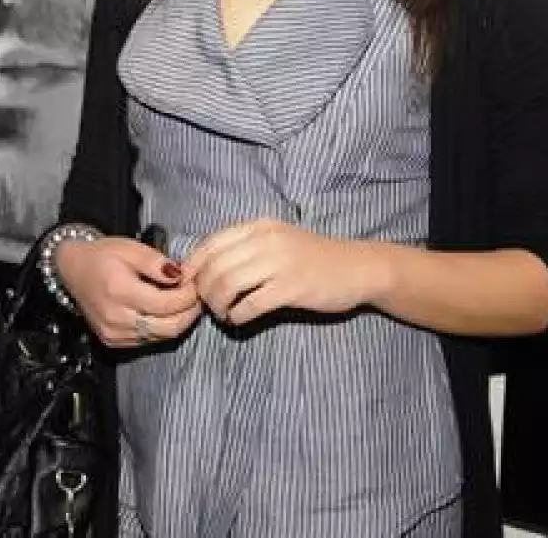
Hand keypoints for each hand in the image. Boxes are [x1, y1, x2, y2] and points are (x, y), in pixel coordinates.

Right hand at [54, 237, 202, 348]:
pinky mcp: (114, 341)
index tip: (195, 283)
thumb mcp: (129, 248)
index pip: (167, 304)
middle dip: (190, 312)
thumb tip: (181, 275)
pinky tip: (166, 312)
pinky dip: (163, 328)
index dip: (188, 296)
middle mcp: (116, 317)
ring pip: (162, 336)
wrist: (72, 270)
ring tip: (186, 302)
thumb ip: (156, 262)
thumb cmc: (101, 256)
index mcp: (119, 291)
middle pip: (169, 327)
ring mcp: (114, 333)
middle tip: (198, 295)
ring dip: (180, 321)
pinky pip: (149, 340)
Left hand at [184, 219, 383, 326]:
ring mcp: (279, 263)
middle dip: (202, 290)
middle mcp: (266, 240)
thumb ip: (246, 248)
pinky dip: (237, 316)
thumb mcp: (277, 241)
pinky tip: (239, 320)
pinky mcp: (291, 288)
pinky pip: (250, 304)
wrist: (358, 268)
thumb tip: (205, 269)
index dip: (192, 266)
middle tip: (207, 305)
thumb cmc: (314, 257)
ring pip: (227, 284)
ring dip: (217, 304)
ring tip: (222, 313)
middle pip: (214, 266)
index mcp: (258, 227)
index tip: (188, 285)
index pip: (210, 243)